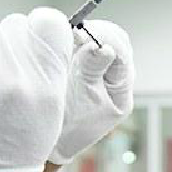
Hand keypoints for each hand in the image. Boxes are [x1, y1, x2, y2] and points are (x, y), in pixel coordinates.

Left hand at [0, 8, 72, 171]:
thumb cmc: (20, 146)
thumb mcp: (50, 111)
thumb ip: (47, 70)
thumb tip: (32, 29)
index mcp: (50, 85)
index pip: (49, 21)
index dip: (40, 27)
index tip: (33, 40)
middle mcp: (21, 78)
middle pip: (15, 23)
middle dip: (10, 41)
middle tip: (4, 71)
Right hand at [48, 20, 134, 164]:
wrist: (49, 141)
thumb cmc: (69, 125)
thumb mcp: (83, 97)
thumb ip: (93, 69)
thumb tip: (104, 46)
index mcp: (121, 89)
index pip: (122, 51)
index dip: (105, 36)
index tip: (85, 33)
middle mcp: (114, 78)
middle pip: (114, 40)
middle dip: (96, 31)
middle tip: (74, 30)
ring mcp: (98, 71)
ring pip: (98, 40)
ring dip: (83, 34)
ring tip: (66, 35)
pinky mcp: (81, 67)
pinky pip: (82, 45)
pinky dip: (73, 39)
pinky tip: (61, 40)